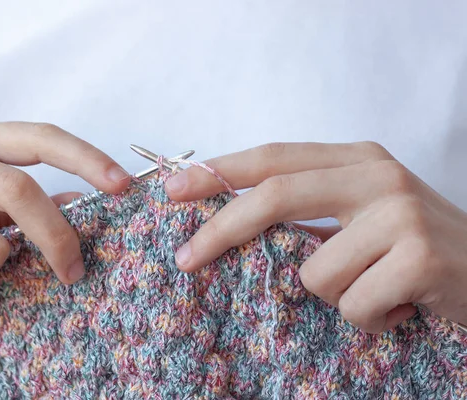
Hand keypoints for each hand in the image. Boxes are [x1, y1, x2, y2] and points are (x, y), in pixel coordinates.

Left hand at [166, 142, 466, 332]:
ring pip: (312, 272)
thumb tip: (231, 224)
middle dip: (222, 229)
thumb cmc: (414, 249)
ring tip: (374, 291)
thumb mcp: (361, 217)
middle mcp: (378, 176)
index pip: (275, 157)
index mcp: (358, 159)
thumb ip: (309, 213)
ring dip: (335, 295)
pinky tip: (397, 308)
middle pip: (276, 195)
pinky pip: (350, 304)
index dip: (220, 171)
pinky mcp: (419, 257)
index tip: (175, 189)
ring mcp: (400, 213)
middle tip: (185, 259)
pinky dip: (366, 319)